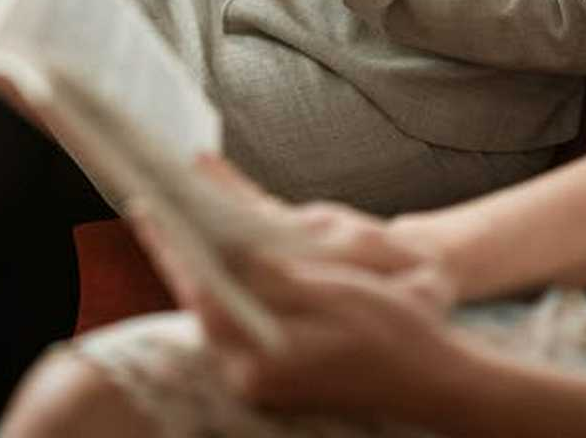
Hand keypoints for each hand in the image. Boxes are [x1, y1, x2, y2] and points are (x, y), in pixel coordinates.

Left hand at [129, 162, 458, 415]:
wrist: (435, 380)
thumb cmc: (395, 331)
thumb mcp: (336, 293)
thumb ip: (277, 279)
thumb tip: (229, 251)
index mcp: (263, 360)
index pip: (203, 293)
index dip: (174, 247)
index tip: (150, 209)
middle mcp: (251, 377)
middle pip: (201, 301)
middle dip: (180, 251)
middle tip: (152, 205)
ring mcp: (259, 381)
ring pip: (215, 310)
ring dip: (199, 265)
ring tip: (175, 221)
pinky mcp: (270, 376)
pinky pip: (236, 321)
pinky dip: (224, 285)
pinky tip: (216, 256)